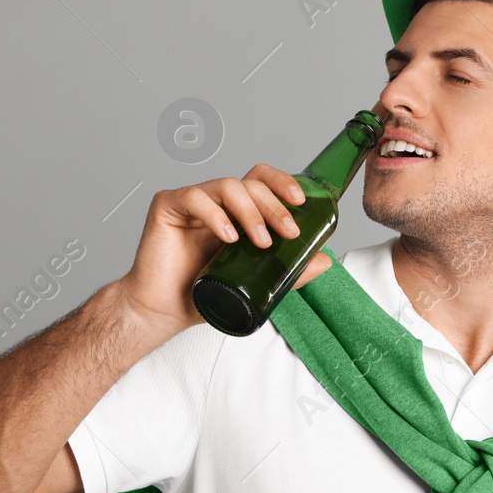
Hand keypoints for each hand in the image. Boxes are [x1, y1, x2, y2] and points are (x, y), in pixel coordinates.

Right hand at [118, 164, 332, 335]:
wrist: (166, 312)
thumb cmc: (204, 294)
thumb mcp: (256, 283)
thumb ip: (290, 272)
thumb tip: (326, 260)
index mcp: (236, 211)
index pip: (261, 180)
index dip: (282, 182)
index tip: (300, 202)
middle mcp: (216, 201)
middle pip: (250, 183)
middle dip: (274, 205)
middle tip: (288, 232)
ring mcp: (192, 201)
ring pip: (228, 186)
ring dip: (251, 211)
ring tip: (260, 241)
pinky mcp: (168, 206)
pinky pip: (195, 197)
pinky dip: (215, 215)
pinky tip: (227, 238)